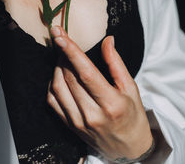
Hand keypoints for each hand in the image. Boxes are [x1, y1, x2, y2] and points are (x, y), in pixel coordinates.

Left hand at [46, 26, 152, 160]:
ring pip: (57, 87)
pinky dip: (52, 83)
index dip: (71, 51)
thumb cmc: (132, 116)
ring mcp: (78, 122)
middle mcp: (92, 114)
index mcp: (111, 103)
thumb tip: (108, 40)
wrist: (128, 149)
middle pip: (69, 77)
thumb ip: (116, 63)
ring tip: (62, 55)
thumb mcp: (131, 88)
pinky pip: (52, 101)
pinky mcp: (69, 126)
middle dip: (62, 54)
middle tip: (62, 39)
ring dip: (56, 67)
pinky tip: (59, 74)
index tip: (60, 34)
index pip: (85, 72)